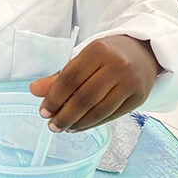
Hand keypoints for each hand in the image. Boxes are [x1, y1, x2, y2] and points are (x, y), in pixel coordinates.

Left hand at [30, 35, 160, 131]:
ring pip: (98, 110)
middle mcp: (116, 66)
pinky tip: (79, 126)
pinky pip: (111, 116)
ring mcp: (130, 83)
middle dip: (64, 114)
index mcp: (98, 50)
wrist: (142, 51)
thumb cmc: (108, 54)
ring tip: (63, 127)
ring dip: (77, 123)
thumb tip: (35, 91)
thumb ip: (59, 76)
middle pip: (85, 97)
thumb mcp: (83, 57)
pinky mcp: (139, 99)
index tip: (43, 110)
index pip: (71, 77)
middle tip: (51, 124)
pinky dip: (92, 124)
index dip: (54, 97)